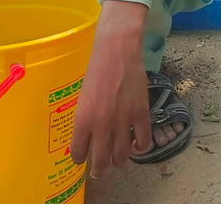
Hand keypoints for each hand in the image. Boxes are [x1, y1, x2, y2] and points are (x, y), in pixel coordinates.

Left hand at [69, 0, 149, 177]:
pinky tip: (136, 145)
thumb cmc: (96, 69)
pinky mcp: (140, 113)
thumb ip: (86, 118)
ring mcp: (123, 120)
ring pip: (122, 156)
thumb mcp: (83, 97)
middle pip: (101, 162)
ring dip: (119, 161)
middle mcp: (102, 125)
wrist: (116, 50)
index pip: (78, 154)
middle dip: (100, 169)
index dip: (80, 158)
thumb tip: (89, 135)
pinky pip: (143, 141)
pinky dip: (140, 148)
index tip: (83, 158)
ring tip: (118, 159)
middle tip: (100, 169)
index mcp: (83, 120)